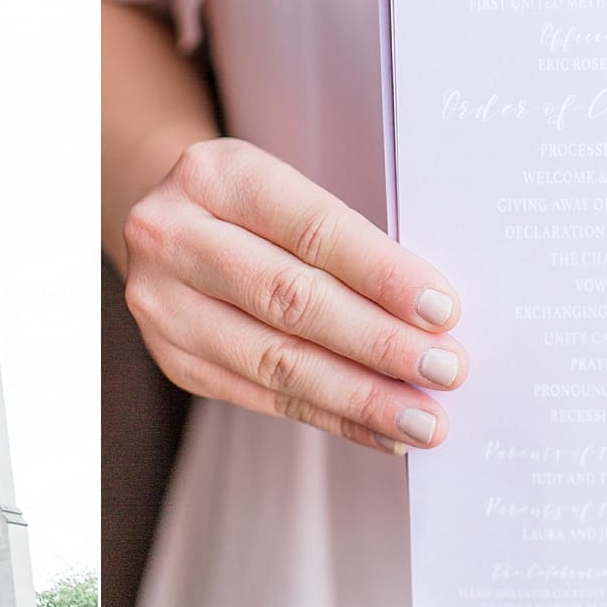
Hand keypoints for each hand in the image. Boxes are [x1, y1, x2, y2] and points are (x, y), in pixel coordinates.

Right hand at [121, 137, 466, 451]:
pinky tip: (380, 430)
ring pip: (275, 360)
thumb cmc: (253, 209)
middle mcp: (173, 237)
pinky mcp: (174, 360)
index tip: (441, 310)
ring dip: (359, 395)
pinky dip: (330, 417)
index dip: (380, 273)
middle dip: (377, 341)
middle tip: (443, 369)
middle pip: (290, 299)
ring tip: (422, 417)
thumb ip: (344, 242)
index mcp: (214, 176)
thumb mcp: (286, 191)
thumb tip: (430, 316)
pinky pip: (263, 398)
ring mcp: (164, 304)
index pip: (310, 230)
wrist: (169, 226)